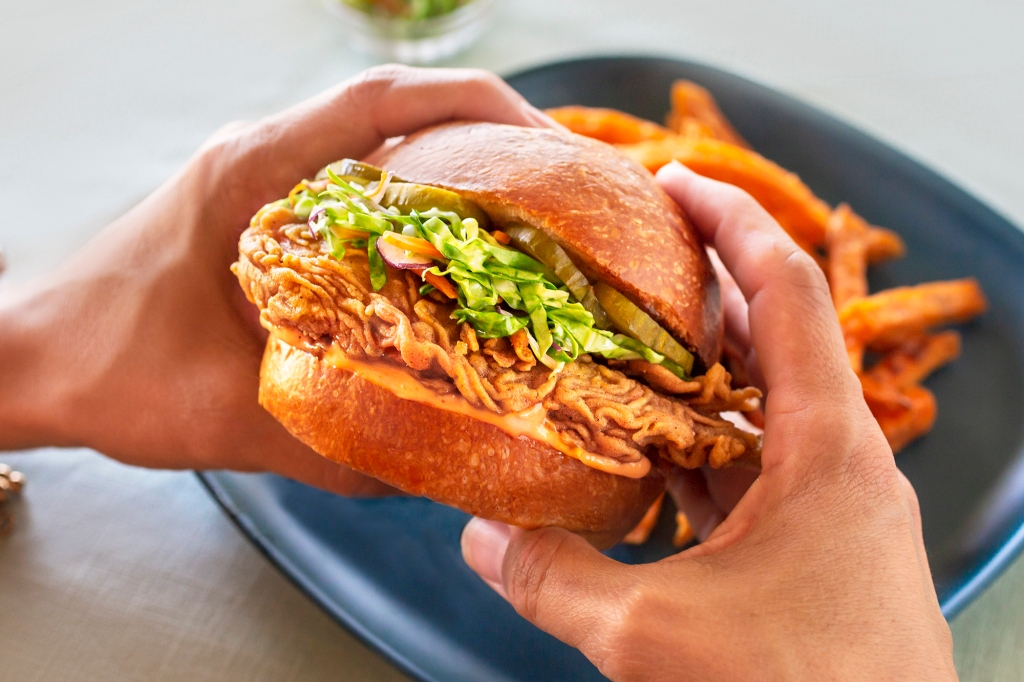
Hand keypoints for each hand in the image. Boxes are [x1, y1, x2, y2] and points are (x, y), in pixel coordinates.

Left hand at [0, 65, 556, 494]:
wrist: (32, 358)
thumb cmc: (104, 369)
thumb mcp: (222, 417)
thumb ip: (325, 448)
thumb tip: (424, 479)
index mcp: (250, 176)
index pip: (378, 103)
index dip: (472, 106)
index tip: (546, 139)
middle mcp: (262, 161)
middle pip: (396, 114)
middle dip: (490, 136)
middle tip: (563, 185)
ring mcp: (263, 182)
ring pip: (380, 148)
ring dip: (457, 168)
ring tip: (530, 214)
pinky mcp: (264, 214)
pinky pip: (357, 191)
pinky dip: (415, 209)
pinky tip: (454, 260)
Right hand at [461, 162, 955, 679]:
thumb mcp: (653, 636)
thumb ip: (555, 580)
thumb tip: (479, 536)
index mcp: (830, 450)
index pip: (787, 291)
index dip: (731, 222)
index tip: (673, 181)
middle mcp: (843, 465)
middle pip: (774, 340)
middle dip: (703, 292)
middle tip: (629, 258)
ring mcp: (832, 511)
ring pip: (761, 413)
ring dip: (697, 379)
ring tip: (621, 349)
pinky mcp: (815, 554)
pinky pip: (754, 476)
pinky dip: (700, 453)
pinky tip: (642, 461)